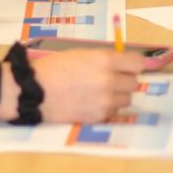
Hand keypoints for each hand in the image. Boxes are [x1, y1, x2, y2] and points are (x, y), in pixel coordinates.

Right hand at [30, 50, 145, 123]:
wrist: (34, 91)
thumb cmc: (54, 68)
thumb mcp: (82, 55)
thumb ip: (105, 60)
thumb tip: (124, 65)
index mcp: (105, 60)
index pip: (138, 63)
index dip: (134, 65)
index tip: (129, 67)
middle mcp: (109, 80)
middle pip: (134, 83)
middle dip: (124, 81)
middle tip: (110, 80)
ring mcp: (105, 101)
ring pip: (126, 100)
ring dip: (117, 96)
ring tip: (98, 93)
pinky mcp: (98, 117)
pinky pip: (113, 112)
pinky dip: (106, 109)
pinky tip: (90, 103)